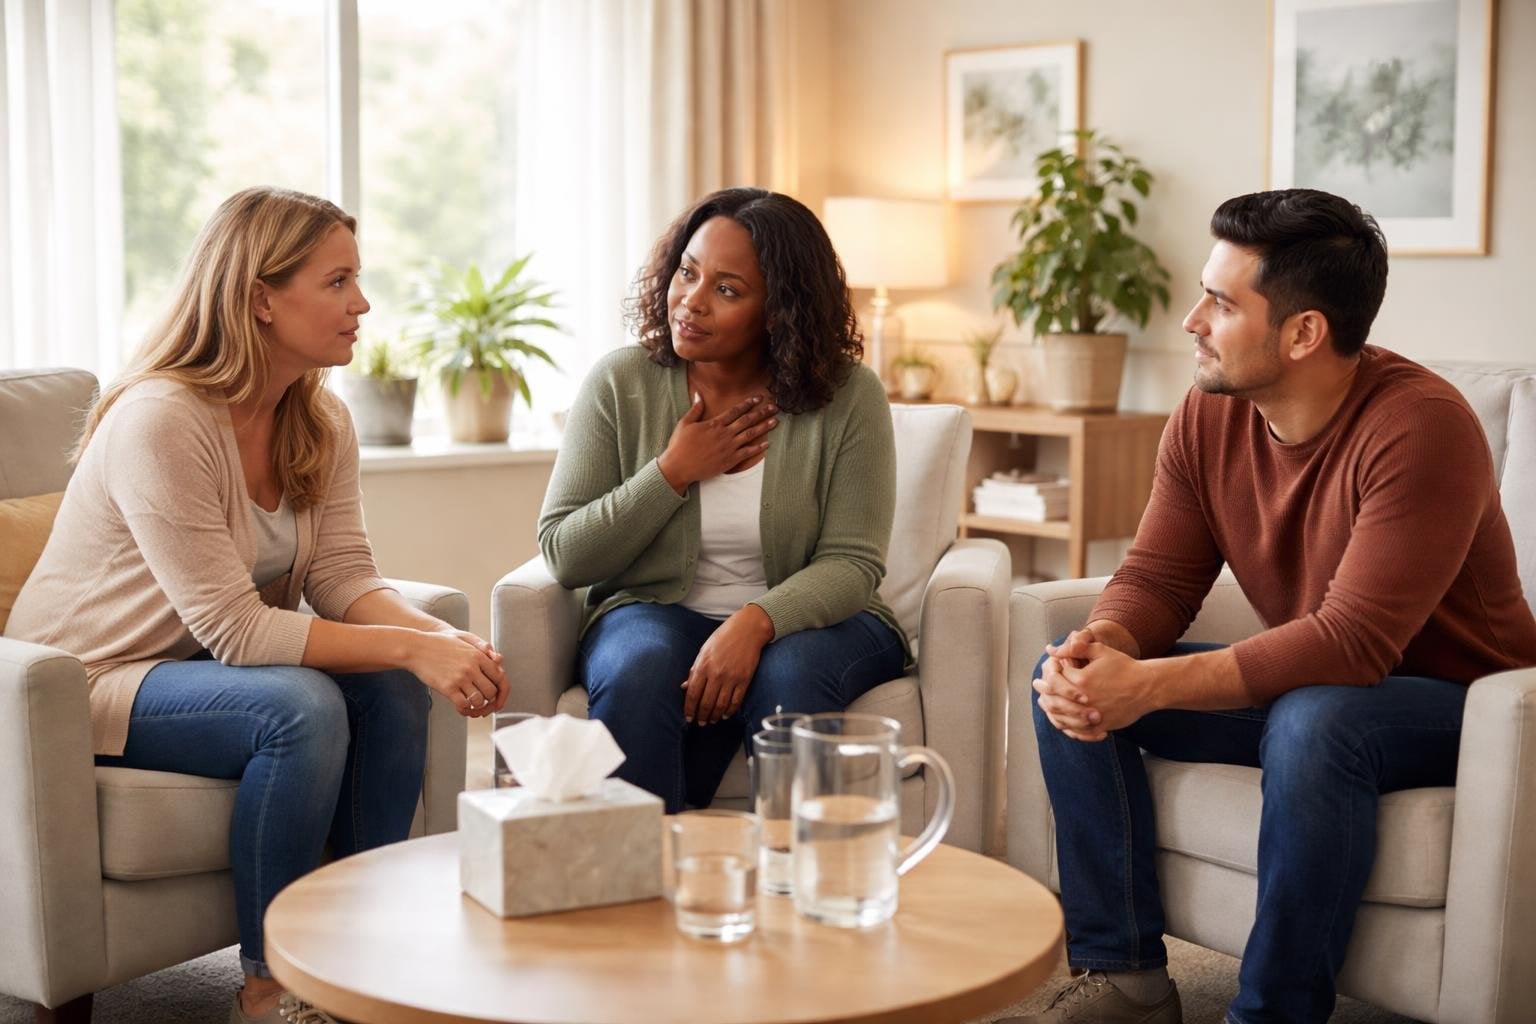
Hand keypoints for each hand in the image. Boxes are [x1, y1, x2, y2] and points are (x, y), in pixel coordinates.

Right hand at [405, 630, 507, 717]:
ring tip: (472, 704)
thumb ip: (483, 649)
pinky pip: (463, 705)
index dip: (502, 692)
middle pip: (491, 691)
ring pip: (479, 700)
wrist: (416, 648)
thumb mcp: (464, 640)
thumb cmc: (440, 644)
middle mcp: (472, 667)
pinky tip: (461, 707)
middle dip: (489, 700)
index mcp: (478, 655)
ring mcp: (460, 678)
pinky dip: (465, 710)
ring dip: (477, 706)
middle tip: (484, 704)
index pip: (500, 677)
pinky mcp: (447, 687)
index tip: (498, 700)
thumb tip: (499, 660)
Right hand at [657, 394, 776, 494]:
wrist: (679, 467)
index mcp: (714, 424)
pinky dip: (758, 448)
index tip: (758, 398)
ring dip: (764, 427)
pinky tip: (767, 444)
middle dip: (761, 412)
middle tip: (773, 407)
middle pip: (747, 420)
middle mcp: (725, 434)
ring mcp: (729, 447)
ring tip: (775, 421)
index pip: (735, 411)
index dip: (747, 403)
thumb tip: (698, 394)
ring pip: (750, 435)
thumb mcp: (685, 423)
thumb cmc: (679, 445)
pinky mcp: (730, 460)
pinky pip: (747, 453)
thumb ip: (695, 409)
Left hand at [683, 605, 774, 724]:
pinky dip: (730, 711)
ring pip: (721, 705)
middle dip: (702, 716)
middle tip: (700, 723)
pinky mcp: (745, 679)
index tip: (688, 718)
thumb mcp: (704, 651)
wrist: (747, 629)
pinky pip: (736, 701)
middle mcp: (716, 674)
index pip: (692, 694)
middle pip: (706, 703)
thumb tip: (685, 687)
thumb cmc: (723, 638)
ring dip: (715, 716)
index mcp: (703, 666)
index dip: (689, 709)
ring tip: (712, 721)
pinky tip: (726, 715)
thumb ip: (695, 670)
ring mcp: (731, 678)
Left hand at [1035, 633, 1154, 740]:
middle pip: (1053, 700)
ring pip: (1062, 718)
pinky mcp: (1100, 726)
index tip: (1045, 670)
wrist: (1147, 687)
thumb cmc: (1124, 666)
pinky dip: (1067, 726)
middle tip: (1038, 686)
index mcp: (1081, 680)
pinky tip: (1062, 720)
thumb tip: (1051, 649)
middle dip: (1043, 692)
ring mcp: (1092, 715)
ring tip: (1046, 703)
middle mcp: (1084, 700)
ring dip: (1050, 710)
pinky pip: (1077, 731)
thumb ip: (1074, 649)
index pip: (1055, 678)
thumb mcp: (1100, 651)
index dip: (1049, 672)